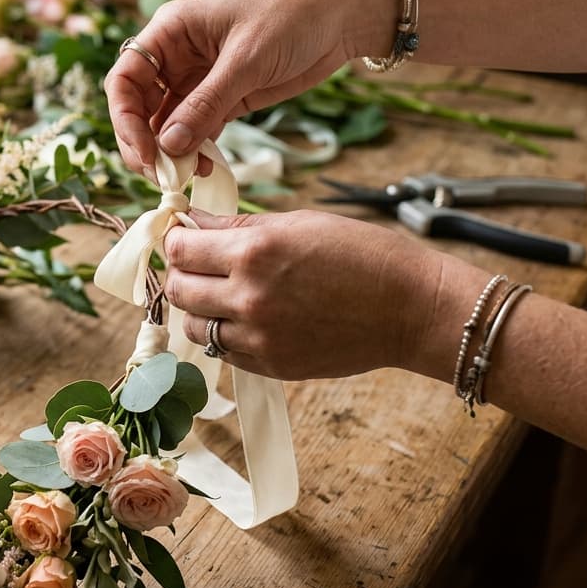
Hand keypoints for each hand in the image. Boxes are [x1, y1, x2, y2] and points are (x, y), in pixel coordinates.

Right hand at [105, 0, 393, 176]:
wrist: (343, 13)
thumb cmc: (293, 13)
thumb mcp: (247, 59)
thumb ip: (206, 104)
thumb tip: (169, 146)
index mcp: (171, 32)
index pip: (125, 78)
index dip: (124, 118)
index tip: (143, 151)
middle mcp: (177, 57)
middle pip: (139, 107)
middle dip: (144, 142)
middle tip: (160, 175)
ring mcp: (199, 80)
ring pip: (166, 124)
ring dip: (170, 153)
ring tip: (186, 175)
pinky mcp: (224, 99)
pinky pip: (196, 130)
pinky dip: (194, 151)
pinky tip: (203, 167)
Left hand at [161, 209, 449, 379]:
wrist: (410, 308)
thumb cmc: (362, 254)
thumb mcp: (299, 223)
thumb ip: (238, 227)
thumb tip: (192, 222)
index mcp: (254, 252)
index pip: (180, 248)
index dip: (176, 238)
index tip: (183, 234)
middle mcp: (248, 297)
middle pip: (176, 288)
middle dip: (180, 271)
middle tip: (197, 263)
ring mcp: (258, 336)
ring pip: (192, 325)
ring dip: (198, 307)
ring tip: (221, 293)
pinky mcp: (270, 365)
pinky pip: (223, 350)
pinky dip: (223, 333)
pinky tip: (245, 316)